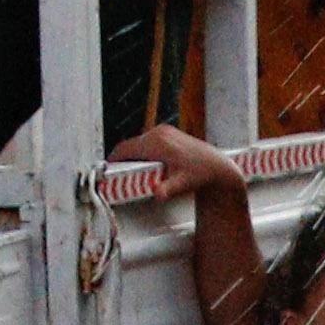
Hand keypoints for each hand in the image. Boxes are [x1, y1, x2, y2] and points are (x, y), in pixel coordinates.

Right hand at [104, 122, 230, 207]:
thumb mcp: (182, 184)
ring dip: (133, 156)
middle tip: (118, 176)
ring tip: (131, 173)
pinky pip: (147, 142)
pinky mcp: (168, 133)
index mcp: (158, 142)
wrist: (216, 166)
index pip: (126, 148)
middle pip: (130, 145)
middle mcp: (159, 133)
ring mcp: (164, 131)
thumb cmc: (200, 174)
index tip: (107, 171)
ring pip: (138, 143)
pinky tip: (146, 166)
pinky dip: (142, 153)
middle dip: (123, 160)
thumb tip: (159, 193)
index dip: (114, 160)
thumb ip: (168, 189)